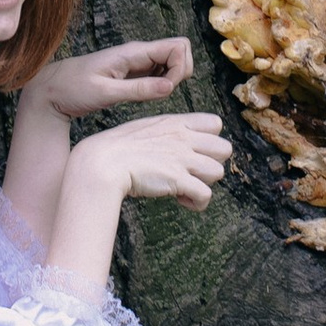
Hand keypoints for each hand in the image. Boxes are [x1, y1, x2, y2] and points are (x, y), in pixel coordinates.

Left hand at [24, 36, 195, 121]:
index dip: (180, 68)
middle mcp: (138, 53)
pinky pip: (160, 74)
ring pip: (172, 63)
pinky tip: (144, 97)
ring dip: (171, 81)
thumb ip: (139, 90)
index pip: (178, 46)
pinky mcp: (134, 73)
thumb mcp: (105, 93)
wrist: (51, 90)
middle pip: (180, 52)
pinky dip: (161, 86)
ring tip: (149, 97)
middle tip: (160, 94)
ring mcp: (137, 62)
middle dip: (180, 74)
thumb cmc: (73, 89)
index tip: (165, 90)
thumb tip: (170, 87)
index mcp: (133, 52)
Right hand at [70, 112, 233, 210]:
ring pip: (218, 172)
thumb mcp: (144, 129)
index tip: (192, 153)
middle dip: (211, 164)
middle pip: (224, 149)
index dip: (208, 141)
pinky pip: (206, 195)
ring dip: (203, 184)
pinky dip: (196, 202)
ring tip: (184, 188)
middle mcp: (184, 138)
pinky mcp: (179, 180)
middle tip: (191, 173)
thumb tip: (173, 149)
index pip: (215, 123)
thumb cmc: (116, 148)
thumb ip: (164, 133)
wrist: (101, 163)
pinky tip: (181, 201)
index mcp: (175, 123)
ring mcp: (182, 159)